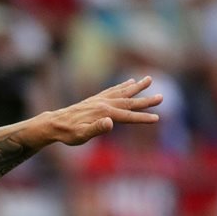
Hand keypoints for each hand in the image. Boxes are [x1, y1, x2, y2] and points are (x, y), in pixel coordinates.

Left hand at [46, 76, 162, 145]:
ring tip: (149, 79)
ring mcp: (100, 100)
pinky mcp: (96, 99)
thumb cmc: (68, 134)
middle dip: (146, 100)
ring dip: (137, 87)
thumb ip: (96, 129)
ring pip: (123, 92)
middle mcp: (104, 103)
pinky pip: (113, 90)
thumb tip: (110, 123)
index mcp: (104, 113)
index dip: (143, 118)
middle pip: (129, 101)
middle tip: (162, 97)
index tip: (157, 118)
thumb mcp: (81, 136)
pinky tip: (129, 82)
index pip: (128, 116)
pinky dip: (123, 86)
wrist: (54, 124)